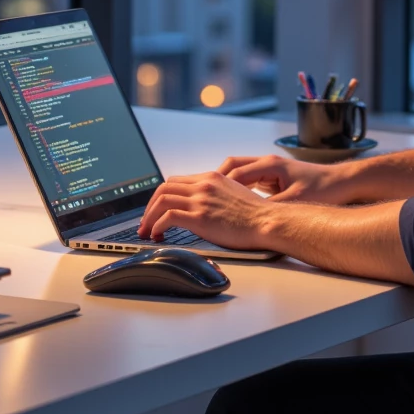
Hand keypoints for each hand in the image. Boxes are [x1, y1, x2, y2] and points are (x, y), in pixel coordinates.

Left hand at [138, 172, 269, 249]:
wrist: (267, 221)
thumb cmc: (256, 214)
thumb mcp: (233, 193)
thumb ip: (215, 194)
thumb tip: (203, 206)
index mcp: (211, 178)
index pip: (176, 181)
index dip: (162, 196)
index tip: (157, 209)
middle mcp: (204, 185)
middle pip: (164, 188)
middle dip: (150, 206)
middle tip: (146, 222)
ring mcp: (201, 200)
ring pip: (162, 200)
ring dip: (149, 217)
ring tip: (147, 232)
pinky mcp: (200, 217)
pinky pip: (168, 217)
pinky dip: (157, 226)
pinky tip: (158, 235)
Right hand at [217, 153, 355, 203]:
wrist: (344, 183)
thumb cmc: (324, 189)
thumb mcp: (296, 202)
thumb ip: (272, 208)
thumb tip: (251, 218)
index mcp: (271, 165)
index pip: (236, 173)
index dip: (220, 187)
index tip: (207, 199)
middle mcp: (268, 163)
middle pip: (232, 166)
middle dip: (217, 181)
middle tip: (204, 197)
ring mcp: (271, 168)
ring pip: (239, 172)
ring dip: (226, 185)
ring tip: (214, 202)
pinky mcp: (275, 177)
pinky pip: (249, 180)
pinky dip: (238, 189)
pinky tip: (234, 204)